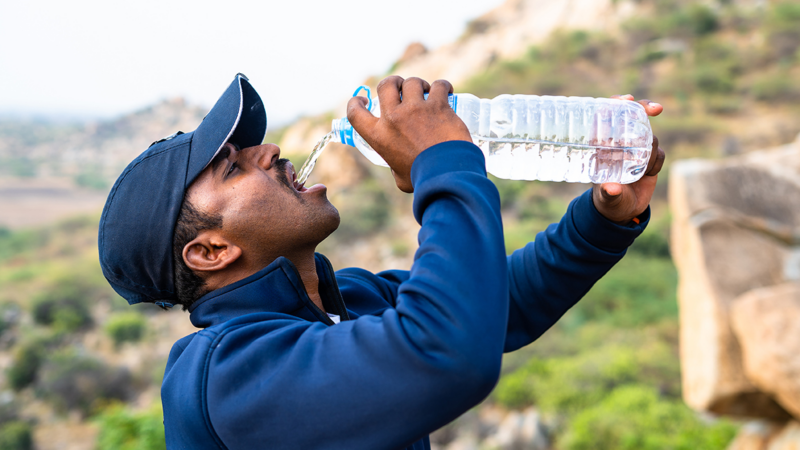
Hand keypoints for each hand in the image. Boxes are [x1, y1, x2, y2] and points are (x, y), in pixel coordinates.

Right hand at [347, 76, 471, 192]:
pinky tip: (447, 91)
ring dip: (419, 84)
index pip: (355, 113)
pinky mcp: (438, 106)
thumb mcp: (400, 178)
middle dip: (394, 82)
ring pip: (413, 82)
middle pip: (386, 85)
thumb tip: (398, 167)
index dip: (356, 102)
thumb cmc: (424, 179)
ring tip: (427, 92)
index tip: (364, 100)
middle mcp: (394, 118)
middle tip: (403, 88)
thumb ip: (396, 167)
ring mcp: (416, 109)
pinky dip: (443, 86)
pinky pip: (439, 86)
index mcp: (379, 136)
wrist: (447, 174)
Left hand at [592, 95, 664, 224]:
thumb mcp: (607, 198)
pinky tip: (648, 174)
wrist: (622, 213)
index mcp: (603, 148)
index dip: (616, 105)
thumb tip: (610, 188)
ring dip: (651, 152)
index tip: (628, 100)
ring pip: (650, 137)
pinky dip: (657, 162)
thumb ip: (609, 193)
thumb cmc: (608, 203)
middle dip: (644, 109)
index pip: (607, 119)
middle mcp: (619, 145)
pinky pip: (660, 153)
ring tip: (642, 171)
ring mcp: (635, 150)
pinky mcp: (649, 158)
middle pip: (632, 118)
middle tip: (656, 109)